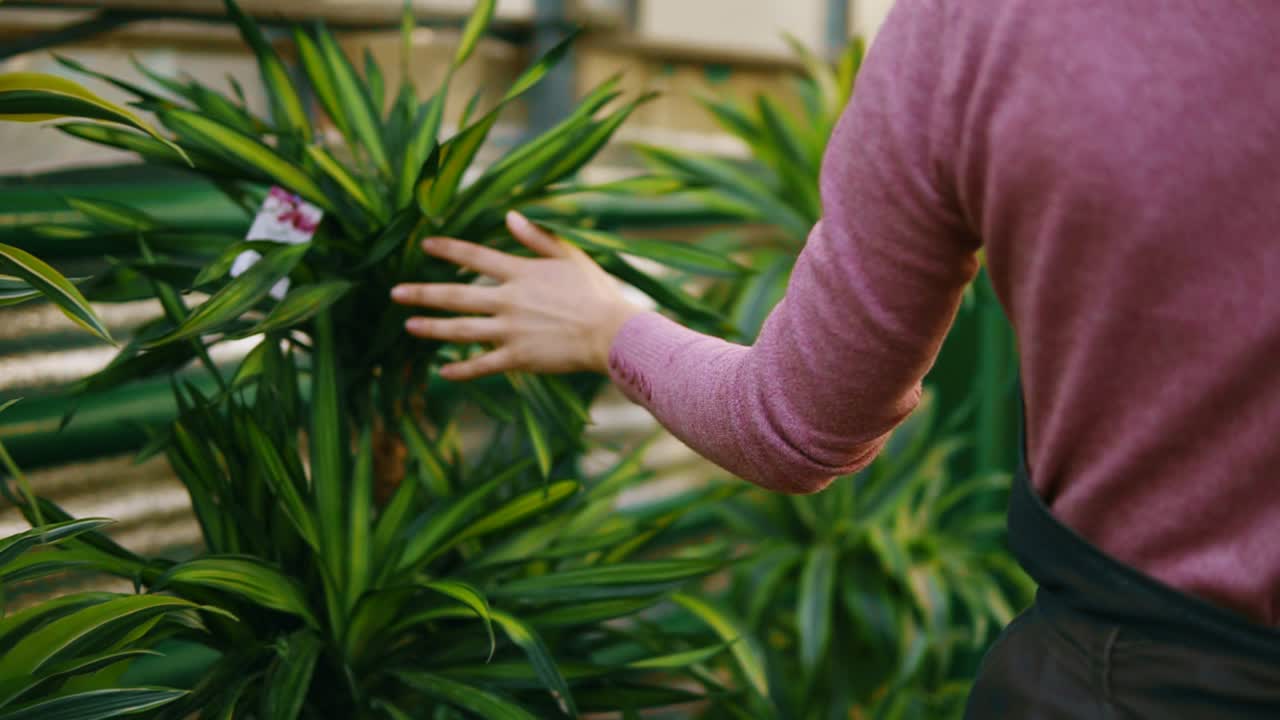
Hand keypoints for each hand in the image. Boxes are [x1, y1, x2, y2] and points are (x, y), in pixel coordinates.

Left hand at [391, 211, 644, 380]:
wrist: (611, 333)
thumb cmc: (596, 292)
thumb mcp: (570, 256)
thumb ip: (537, 237)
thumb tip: (510, 216)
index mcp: (520, 273)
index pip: (474, 256)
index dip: (448, 248)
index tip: (425, 245)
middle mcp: (508, 300)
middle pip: (455, 295)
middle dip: (422, 293)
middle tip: (394, 292)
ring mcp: (509, 331)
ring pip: (460, 330)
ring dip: (431, 327)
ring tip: (409, 325)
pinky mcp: (517, 358)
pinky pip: (482, 365)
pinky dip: (461, 370)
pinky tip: (443, 371)